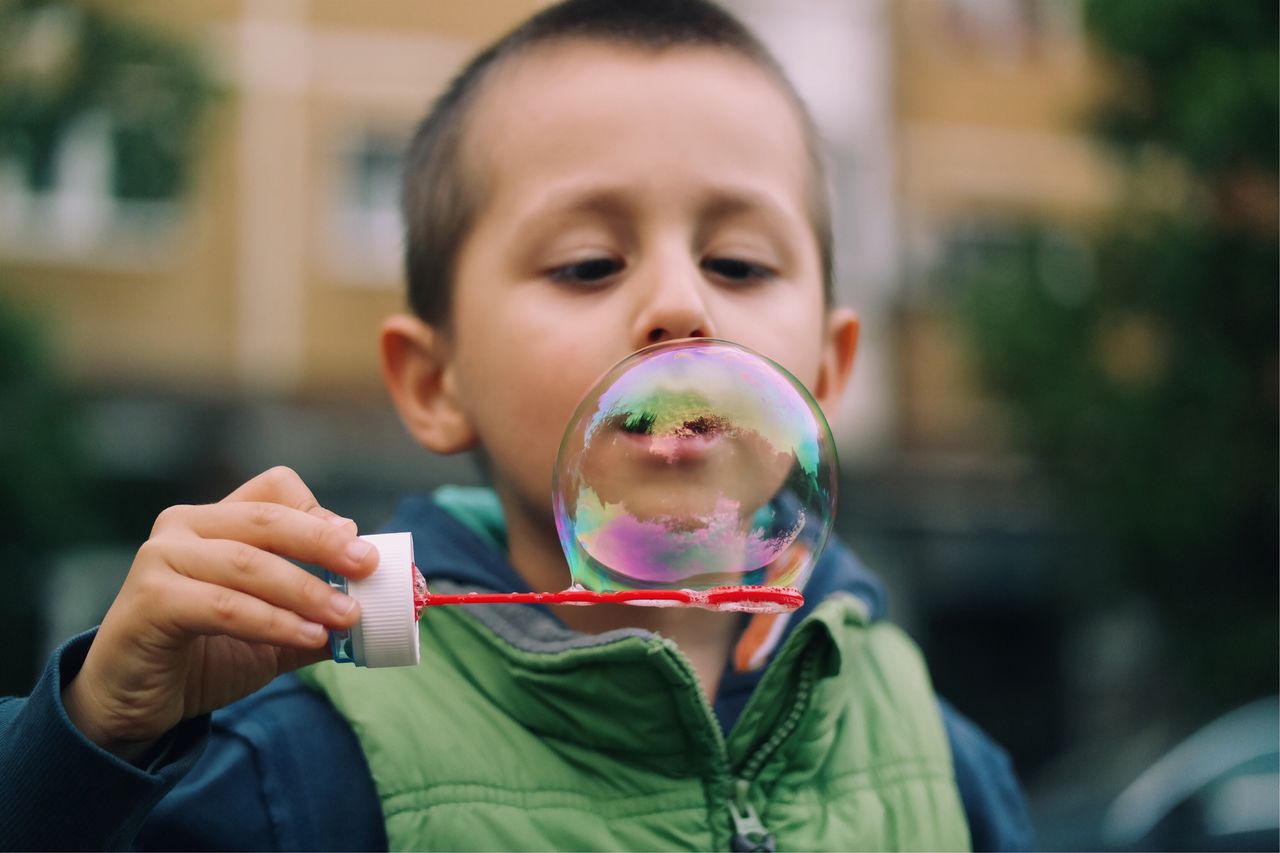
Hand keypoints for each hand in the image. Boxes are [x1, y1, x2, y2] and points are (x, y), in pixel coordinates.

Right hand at [62, 466, 377, 761]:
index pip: (275, 489)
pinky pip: (224, 605)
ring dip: (307, 590)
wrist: (135, 703)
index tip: (358, 546)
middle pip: (268, 519)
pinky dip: (274, 621)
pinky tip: (309, 637)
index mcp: (216, 519)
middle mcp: (184, 525)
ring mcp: (161, 558)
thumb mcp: (274, 630)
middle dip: (325, 543)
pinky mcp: (149, 599)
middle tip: (368, 567)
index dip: (319, 513)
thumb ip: (316, 613)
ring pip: (249, 563)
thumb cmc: (205, 654)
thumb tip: (376, 606)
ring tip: (347, 616)